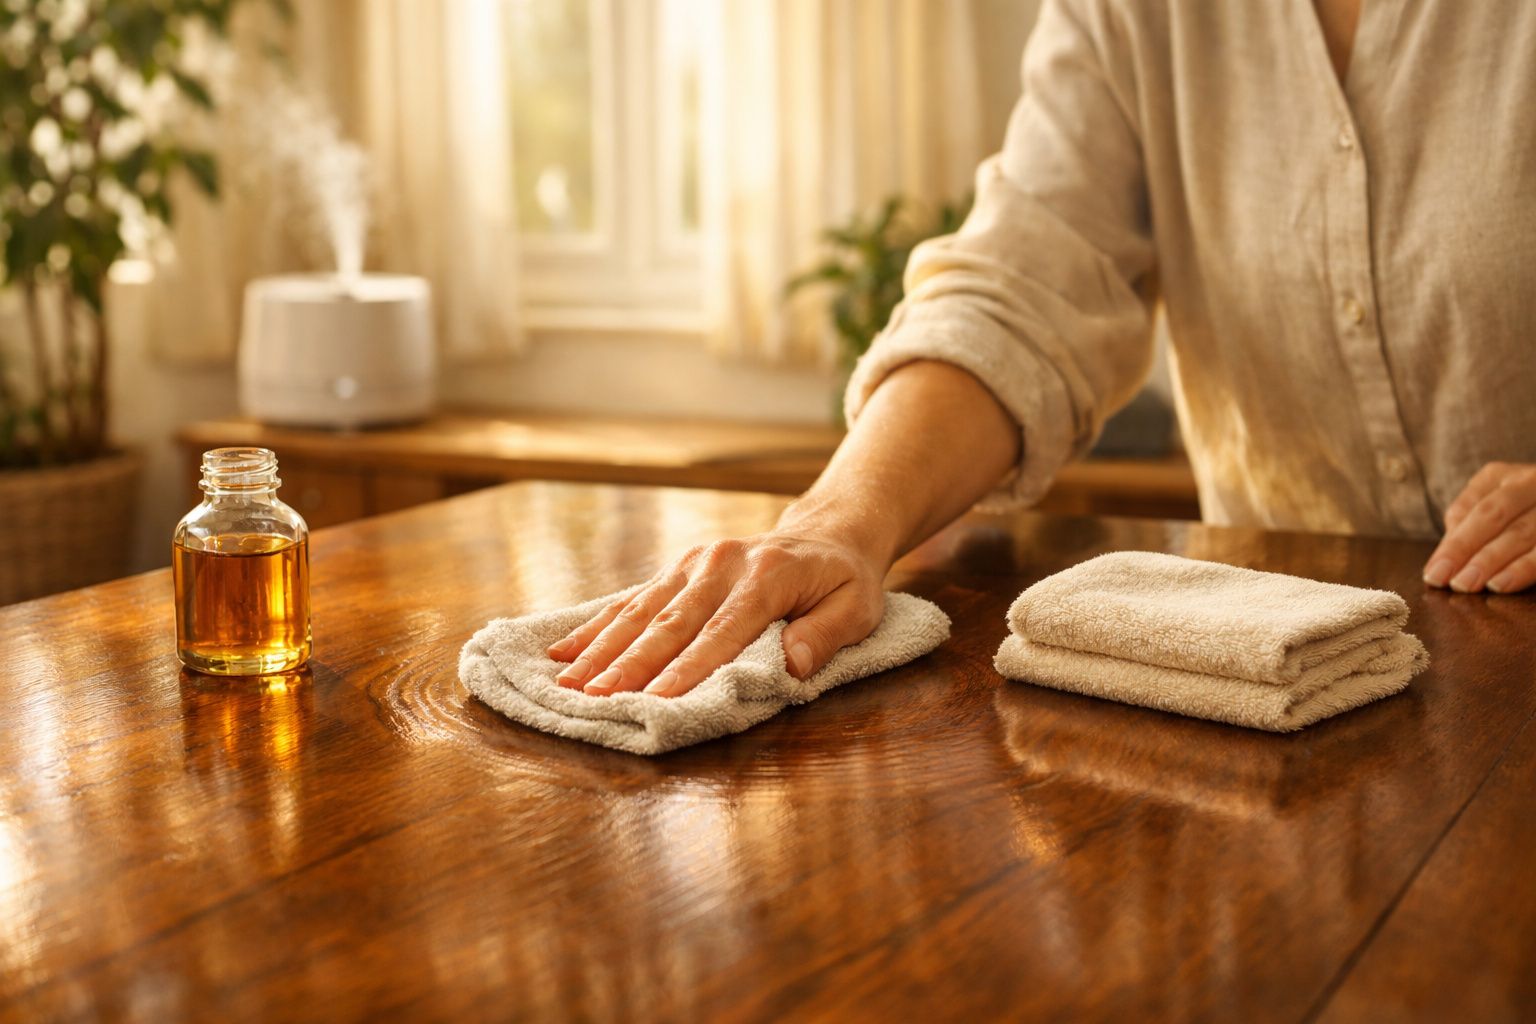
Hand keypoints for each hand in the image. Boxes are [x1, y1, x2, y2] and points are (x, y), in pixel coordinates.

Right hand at [545, 530, 887, 697]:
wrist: (826, 535)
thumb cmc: (844, 582)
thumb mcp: (858, 608)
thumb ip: (826, 635)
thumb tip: (792, 665)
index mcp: (767, 576)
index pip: (723, 631)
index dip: (689, 668)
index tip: (657, 700)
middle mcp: (722, 564)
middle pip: (671, 622)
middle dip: (629, 664)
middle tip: (594, 699)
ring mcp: (695, 562)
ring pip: (642, 610)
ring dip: (602, 649)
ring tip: (567, 683)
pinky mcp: (678, 568)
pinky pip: (633, 599)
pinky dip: (597, 626)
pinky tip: (562, 651)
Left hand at [1424, 462, 1535, 592]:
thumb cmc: (1517, 514)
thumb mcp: (1490, 510)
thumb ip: (1467, 529)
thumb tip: (1442, 563)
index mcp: (1500, 476)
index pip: (1470, 508)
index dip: (1452, 543)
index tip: (1433, 574)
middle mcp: (1530, 482)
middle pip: (1494, 514)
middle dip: (1466, 549)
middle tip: (1449, 581)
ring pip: (1523, 532)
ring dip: (1492, 561)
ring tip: (1469, 584)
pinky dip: (1524, 568)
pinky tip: (1503, 583)